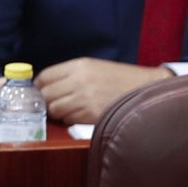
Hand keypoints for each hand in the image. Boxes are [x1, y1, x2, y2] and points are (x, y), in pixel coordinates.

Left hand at [36, 57, 170, 123]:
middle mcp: (78, 80)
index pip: (44, 76)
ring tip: (69, 112)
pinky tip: (80, 116)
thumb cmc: (122, 79)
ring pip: (54, 110)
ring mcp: (84, 99)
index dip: (39, 86)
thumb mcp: (96, 67)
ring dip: (58, 113)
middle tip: (51, 106)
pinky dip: (70, 121)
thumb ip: (71, 74)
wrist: (148, 89)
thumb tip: (48, 87)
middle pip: (45, 95)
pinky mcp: (91, 115)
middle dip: (45, 102)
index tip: (39, 92)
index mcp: (79, 65)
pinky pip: (68, 120)